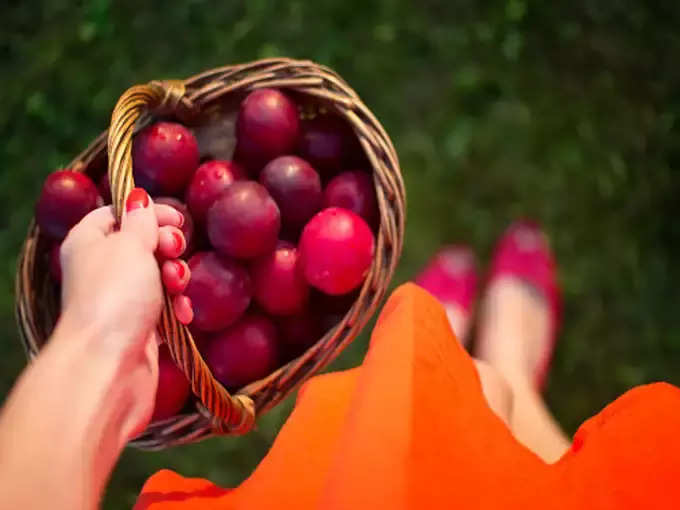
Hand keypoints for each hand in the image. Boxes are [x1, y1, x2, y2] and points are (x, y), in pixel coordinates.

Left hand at [56, 187, 191, 436]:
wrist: (109, 364)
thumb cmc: (116, 296)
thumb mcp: (130, 245)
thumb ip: (141, 220)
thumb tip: (138, 198)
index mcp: (89, 242)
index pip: (116, 213)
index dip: (147, 212)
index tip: (175, 218)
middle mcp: (102, 269)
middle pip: (143, 244)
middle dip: (168, 247)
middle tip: (173, 251)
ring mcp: (122, 299)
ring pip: (159, 275)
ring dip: (176, 278)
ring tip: (176, 288)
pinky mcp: (140, 326)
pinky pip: (166, 307)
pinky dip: (177, 307)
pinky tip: (183, 315)